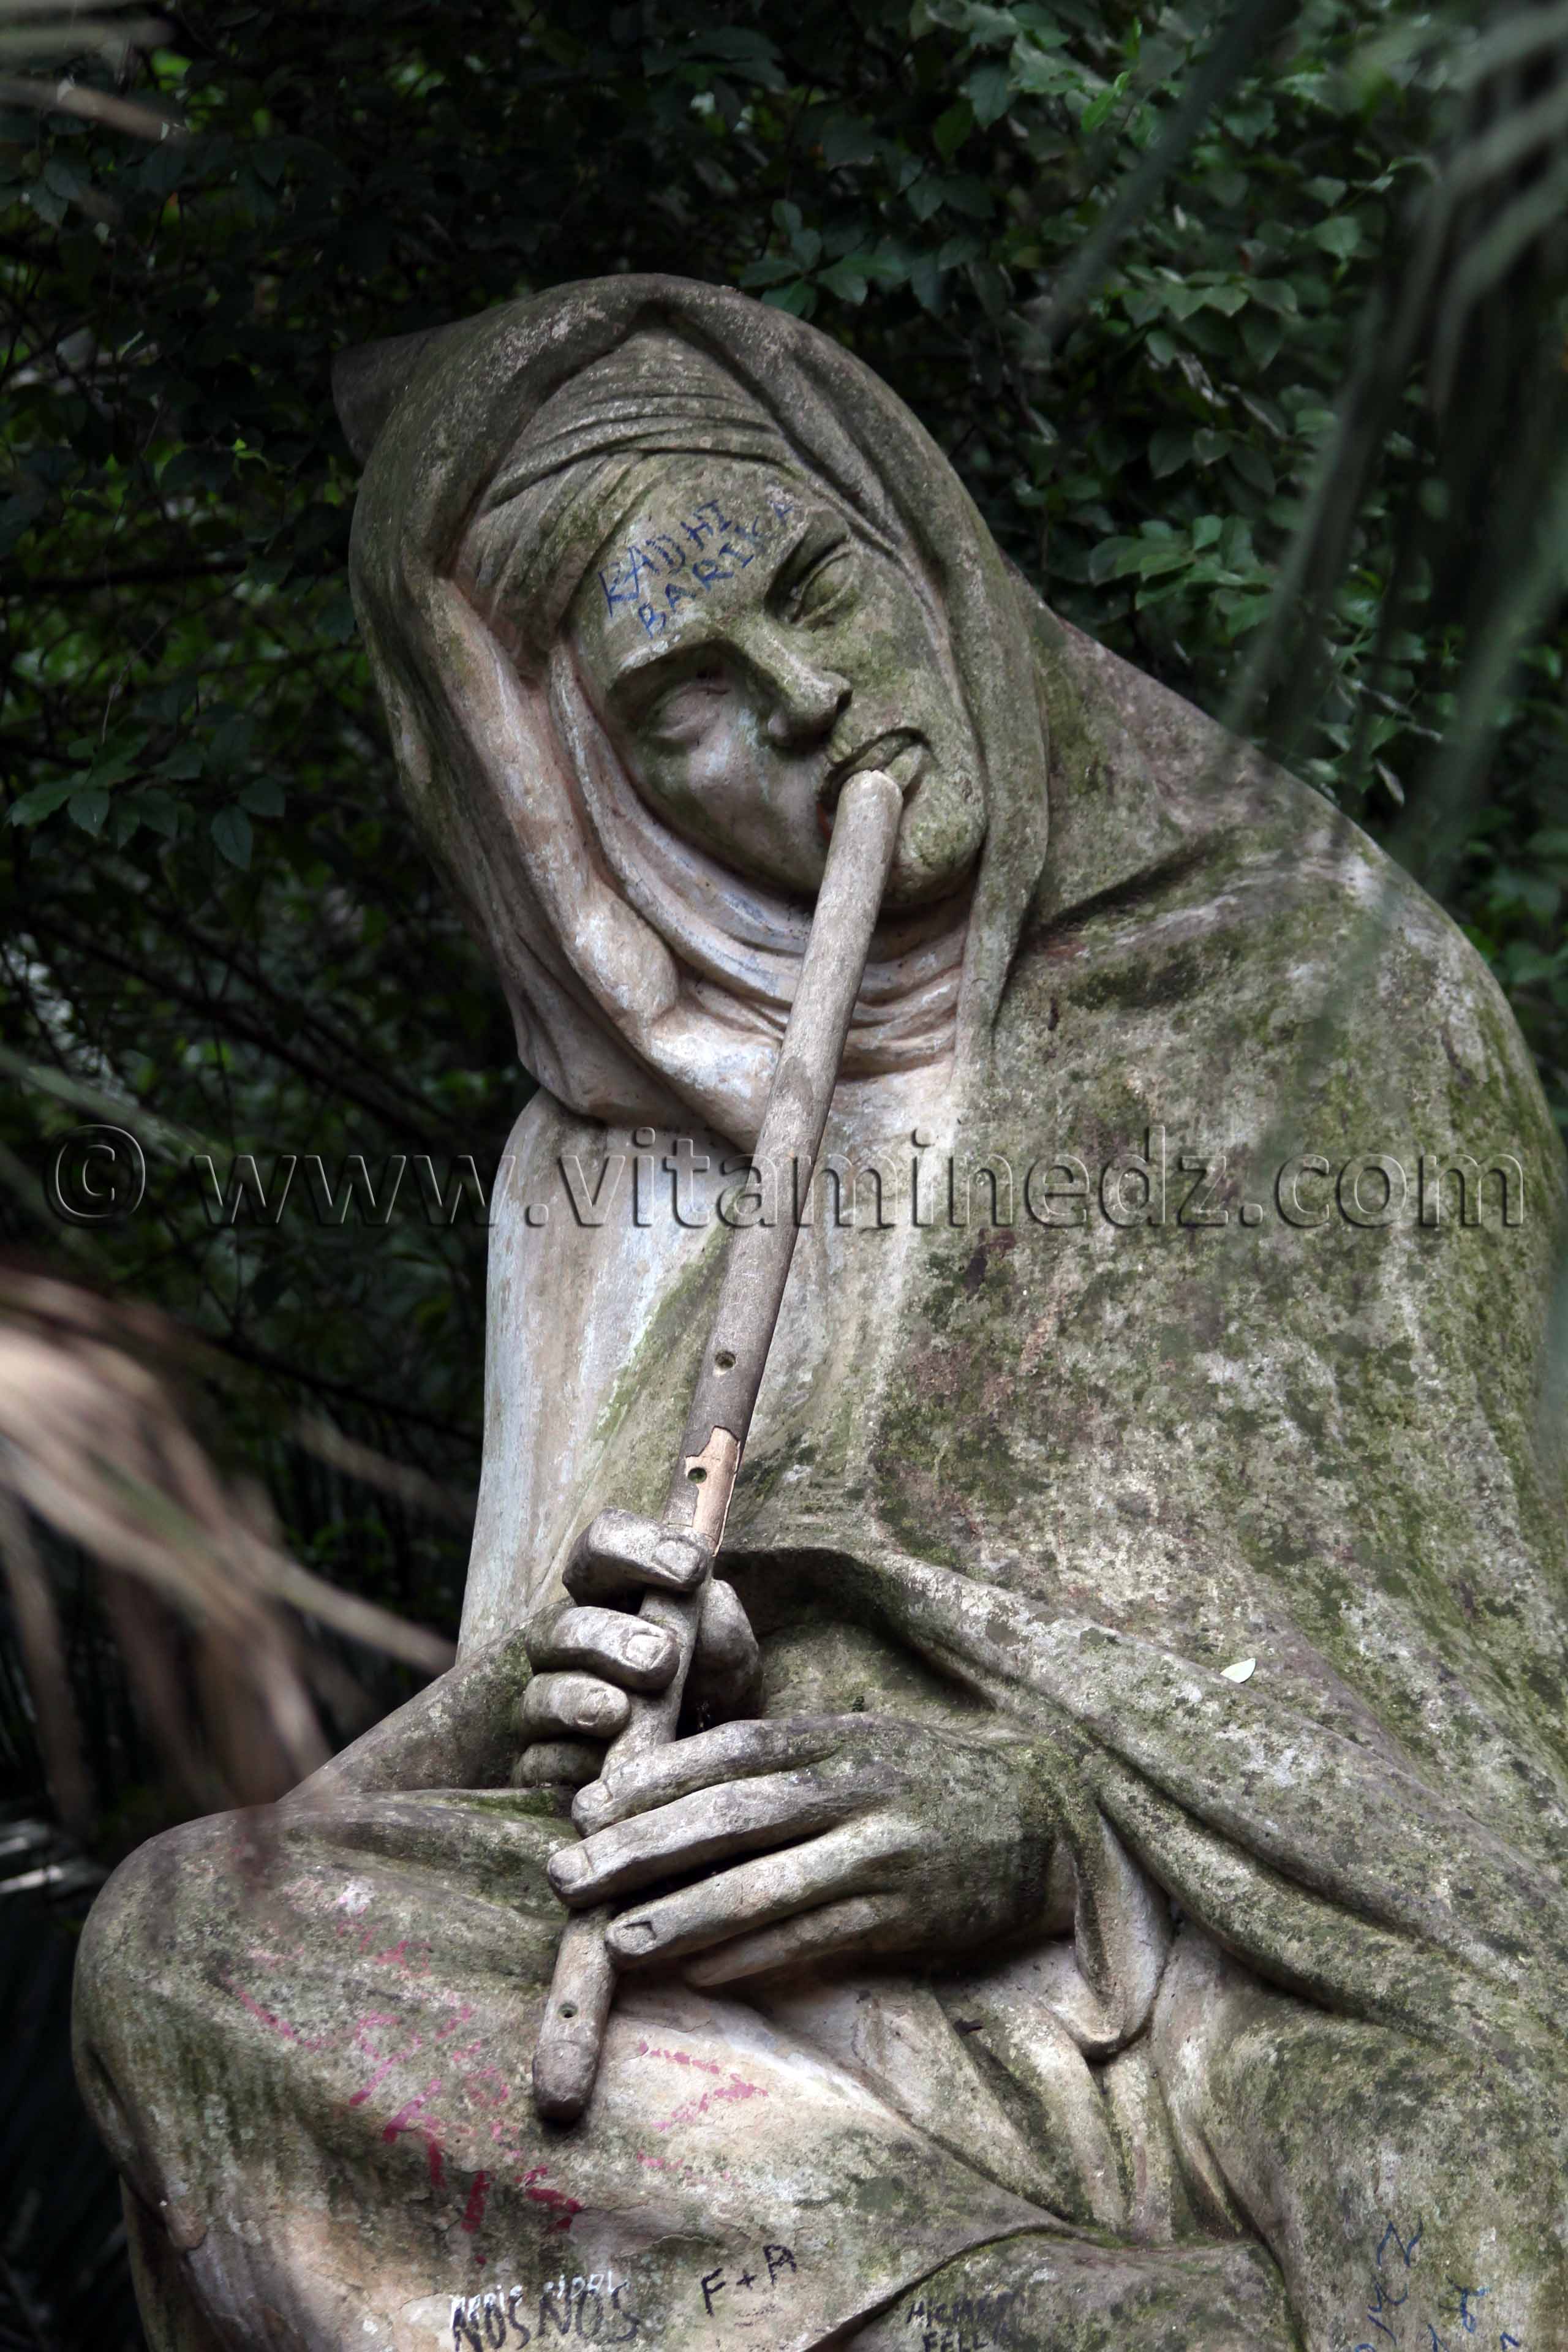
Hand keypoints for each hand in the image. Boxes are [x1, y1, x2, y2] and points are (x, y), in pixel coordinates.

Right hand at [513, 1508, 758, 1792]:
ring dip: (580, 1699)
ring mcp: (552, 1704)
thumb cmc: (713, 1687)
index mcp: (614, 1595)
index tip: (692, 1569)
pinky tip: (603, 1768)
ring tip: (622, 1712)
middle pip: (563, 1626)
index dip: (637, 1547)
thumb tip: (699, 1598)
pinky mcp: (546, 1764)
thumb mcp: (730, 1651)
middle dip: (610, 1638)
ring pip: (542, 1694)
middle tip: (663, 1659)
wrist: (711, 1765)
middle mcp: (572, 1644)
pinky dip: (571, 1764)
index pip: (602, 1546)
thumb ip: (718, 1620)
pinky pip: (540, 1762)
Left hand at [546, 1713, 1059, 1984]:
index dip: (652, 1780)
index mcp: (838, 1740)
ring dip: (683, 1916)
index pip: (730, 1752)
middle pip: (730, 1817)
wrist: (1045, 1820)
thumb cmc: (927, 1782)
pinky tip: (700, 1970)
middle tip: (566, 1876)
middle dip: (640, 1849)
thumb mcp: (859, 1741)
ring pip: (765, 1887)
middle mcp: (855, 1790)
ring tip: (616, 1940)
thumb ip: (782, 1754)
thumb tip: (672, 1783)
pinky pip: (815, 1940)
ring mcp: (881, 1853)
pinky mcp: (904, 1914)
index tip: (585, 1806)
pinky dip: (753, 1957)